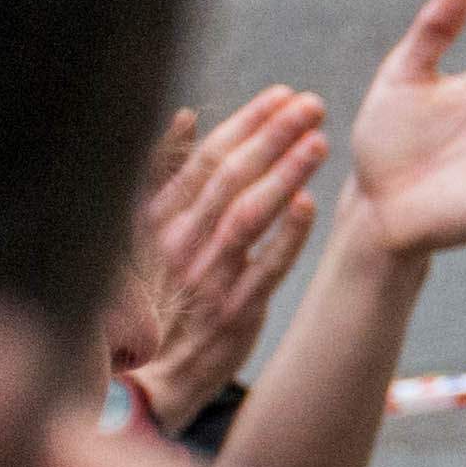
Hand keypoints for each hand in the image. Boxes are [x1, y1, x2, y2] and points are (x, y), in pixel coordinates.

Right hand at [102, 86, 327, 424]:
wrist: (153, 371)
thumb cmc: (158, 291)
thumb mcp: (146, 229)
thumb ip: (165, 173)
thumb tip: (187, 117)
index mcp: (158, 218)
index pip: (206, 158)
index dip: (246, 123)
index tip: (282, 95)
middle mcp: (180, 242)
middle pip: (230, 177)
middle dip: (273, 135)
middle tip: (314, 104)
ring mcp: (207, 276)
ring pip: (248, 215)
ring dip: (285, 175)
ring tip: (319, 142)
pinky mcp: (235, 310)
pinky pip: (265, 268)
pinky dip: (287, 235)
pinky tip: (311, 206)